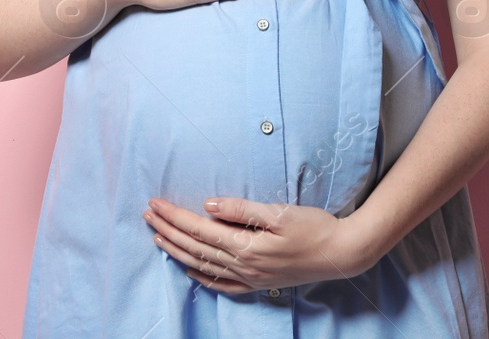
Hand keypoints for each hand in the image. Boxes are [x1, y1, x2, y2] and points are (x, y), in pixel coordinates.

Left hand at [143, 194, 379, 292]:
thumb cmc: (314, 226)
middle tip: (147, 214)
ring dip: (177, 251)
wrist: (341, 253)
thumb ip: (242, 209)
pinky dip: (202, 277)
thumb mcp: (280, 211)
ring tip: (157, 238)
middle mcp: (244, 265)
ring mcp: (251, 278)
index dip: (175, 216)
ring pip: (204, 265)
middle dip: (168, 230)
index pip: (200, 229)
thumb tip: (209, 205)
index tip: (155, 203)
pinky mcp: (259, 283)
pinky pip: (223, 285)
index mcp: (247, 245)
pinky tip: (190, 269)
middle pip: (196, 247)